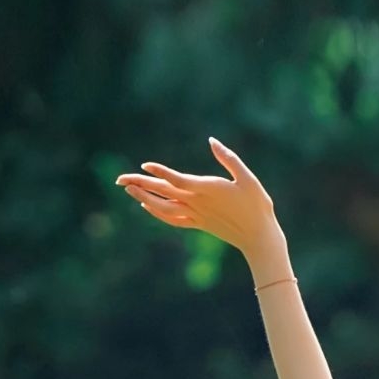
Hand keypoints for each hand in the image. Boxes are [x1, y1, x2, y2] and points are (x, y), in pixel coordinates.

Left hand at [114, 138, 278, 258]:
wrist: (259, 237)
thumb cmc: (257, 206)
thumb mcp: (248, 178)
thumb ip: (229, 159)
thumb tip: (212, 141)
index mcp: (208, 190)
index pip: (177, 180)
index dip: (160, 173)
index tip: (144, 165)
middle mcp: (197, 203)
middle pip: (163, 192)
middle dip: (140, 184)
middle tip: (120, 178)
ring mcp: (196, 215)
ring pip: (163, 207)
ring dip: (143, 198)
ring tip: (128, 189)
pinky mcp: (198, 224)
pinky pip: (172, 219)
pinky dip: (157, 213)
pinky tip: (147, 206)